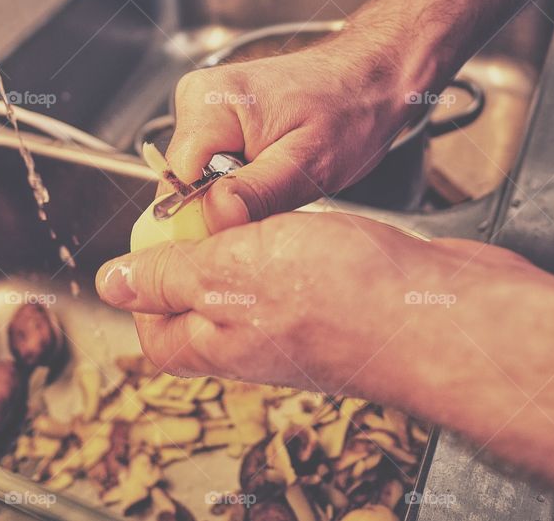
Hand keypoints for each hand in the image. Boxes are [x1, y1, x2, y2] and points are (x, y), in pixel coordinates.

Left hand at [96, 212, 537, 399]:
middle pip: (202, 301)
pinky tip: (298, 222)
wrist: (442, 310)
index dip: (145, 281)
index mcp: (218, 344)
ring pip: (250, 283)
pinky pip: (294, 272)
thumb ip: (170, 276)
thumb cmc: (343, 296)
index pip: (156, 326)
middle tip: (204, 211)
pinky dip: (285, 242)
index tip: (155, 236)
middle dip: (196, 252)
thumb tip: (112, 284)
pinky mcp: (340, 300)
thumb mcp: (229, 272)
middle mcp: (256, 343)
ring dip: (242, 243)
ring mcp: (301, 325)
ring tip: (250, 209)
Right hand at [166, 31, 422, 232]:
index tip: (253, 217)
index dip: (210, 214)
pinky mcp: (216, 125)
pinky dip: (244, 184)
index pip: (177, 185)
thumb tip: (213, 218)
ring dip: (239, 195)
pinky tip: (276, 169)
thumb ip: (258, 192)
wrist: (369, 79)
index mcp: (208, 103)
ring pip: (201, 185)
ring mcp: (204, 112)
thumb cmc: (350, 108)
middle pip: (186, 187)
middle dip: (229, 204)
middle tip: (280, 190)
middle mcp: (196, 102)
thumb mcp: (310, 161)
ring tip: (283, 175)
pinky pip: (215, 174)